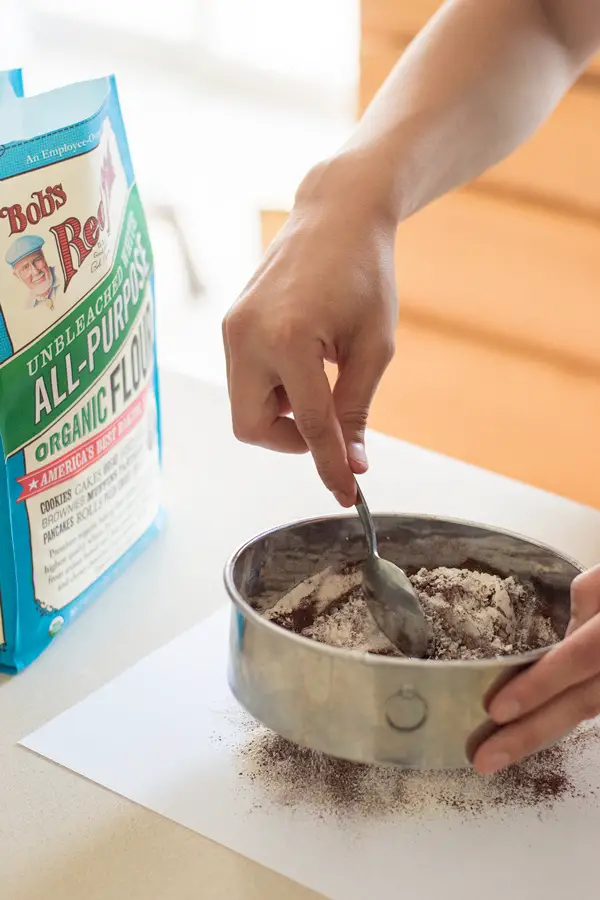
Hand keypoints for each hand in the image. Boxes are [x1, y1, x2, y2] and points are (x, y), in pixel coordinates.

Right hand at [222, 158, 397, 505]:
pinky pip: (244, 380)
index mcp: (287, 339)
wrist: (335, 214)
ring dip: (282, 413)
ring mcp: (231, 329)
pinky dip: (273, 389)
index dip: (330, 466)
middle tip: (329, 425)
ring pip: (244, 407)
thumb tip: (353, 463)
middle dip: (290, 440)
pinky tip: (304, 362)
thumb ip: (357, 408)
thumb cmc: (365, 273)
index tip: (348, 496)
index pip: (310, 426)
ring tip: (321, 378)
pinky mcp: (230, 323)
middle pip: (252, 428)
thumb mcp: (375, 346)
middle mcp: (246, 336)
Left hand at [473, 564, 599, 773]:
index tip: (496, 709)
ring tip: (500, 752)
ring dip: (543, 733)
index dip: (541, 684)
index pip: (579, 658)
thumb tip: (561, 634)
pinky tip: (533, 731)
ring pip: (590, 711)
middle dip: (532, 733)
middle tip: (486, 758)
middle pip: (583, 702)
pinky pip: (595, 706)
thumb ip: (588, 599)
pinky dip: (563, 719)